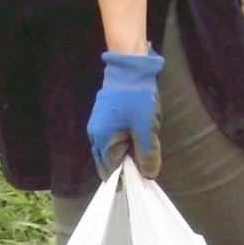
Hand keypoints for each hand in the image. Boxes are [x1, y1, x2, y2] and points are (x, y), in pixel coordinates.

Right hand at [87, 49, 162, 173]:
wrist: (130, 67)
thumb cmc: (138, 98)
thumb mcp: (147, 129)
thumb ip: (148, 155)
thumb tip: (148, 175)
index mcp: (102, 140)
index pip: (111, 172)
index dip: (126, 177)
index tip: (141, 176)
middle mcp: (94, 136)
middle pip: (107, 163)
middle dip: (124, 166)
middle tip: (143, 161)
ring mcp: (96, 126)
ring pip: (109, 152)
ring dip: (124, 154)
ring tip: (140, 148)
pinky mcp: (102, 118)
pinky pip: (109, 140)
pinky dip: (121, 144)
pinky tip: (134, 137)